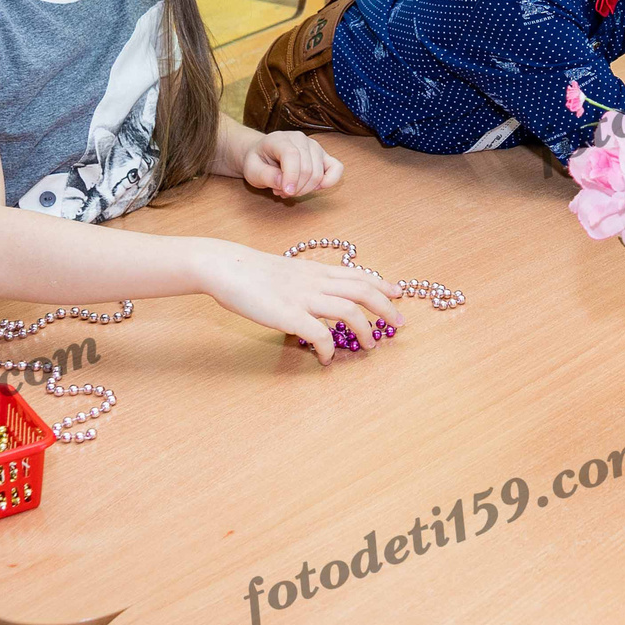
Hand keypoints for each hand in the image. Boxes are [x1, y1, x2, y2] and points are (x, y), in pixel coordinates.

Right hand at [196, 240, 403, 366]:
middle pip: (363, 291)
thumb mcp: (287, 271)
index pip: (358, 275)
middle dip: (386, 307)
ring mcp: (303, 298)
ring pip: (349, 310)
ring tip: (370, 345)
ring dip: (364, 329)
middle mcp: (316, 282)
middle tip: (399, 323)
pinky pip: (319, 334)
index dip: (381, 284)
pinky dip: (328, 348)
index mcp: (316, 270)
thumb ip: (306, 282)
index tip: (398, 291)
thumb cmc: (250, 271)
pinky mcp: (288, 315)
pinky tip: (327, 358)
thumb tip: (318, 297)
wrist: (224, 266)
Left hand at [241, 131, 342, 198]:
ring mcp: (315, 147)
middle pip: (307, 168)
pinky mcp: (324, 156)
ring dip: (305, 189)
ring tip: (290, 189)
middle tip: (281, 192)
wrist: (263, 154)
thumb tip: (283, 182)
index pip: (292, 155)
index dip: (291, 176)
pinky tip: (314, 187)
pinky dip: (328, 182)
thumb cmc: (258, 162)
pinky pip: (337, 168)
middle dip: (296, 188)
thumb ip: (265, 175)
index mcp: (279, 139)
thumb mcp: (251, 170)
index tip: (286, 192)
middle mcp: (300, 139)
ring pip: (318, 173)